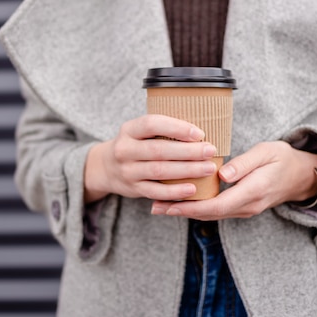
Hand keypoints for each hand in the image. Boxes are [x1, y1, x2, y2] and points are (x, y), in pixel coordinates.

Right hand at [84, 114, 217, 202]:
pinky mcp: (133, 189)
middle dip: (188, 151)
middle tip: (210, 151)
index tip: (199, 133)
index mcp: (129, 130)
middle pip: (159, 150)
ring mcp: (128, 171)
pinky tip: (192, 189)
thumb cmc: (134, 145)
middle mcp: (125, 150)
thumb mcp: (138, 131)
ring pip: (159, 171)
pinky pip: (156, 192)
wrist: (106, 167)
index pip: (151, 124)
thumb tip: (199, 129)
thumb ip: (161, 128)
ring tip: (208, 168)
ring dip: (187, 170)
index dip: (176, 128)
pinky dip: (175, 192)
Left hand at [150, 141, 316, 220]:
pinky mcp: (241, 207)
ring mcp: (245, 210)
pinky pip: (216, 210)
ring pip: (210, 214)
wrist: (303, 176)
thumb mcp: (267, 153)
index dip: (191, 206)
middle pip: (209, 214)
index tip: (169, 203)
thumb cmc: (283, 159)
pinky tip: (180, 201)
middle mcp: (247, 206)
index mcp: (252, 191)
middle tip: (154, 207)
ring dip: (185, 211)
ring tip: (160, 206)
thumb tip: (222, 175)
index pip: (217, 205)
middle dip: (180, 211)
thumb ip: (244, 164)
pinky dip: (196, 207)